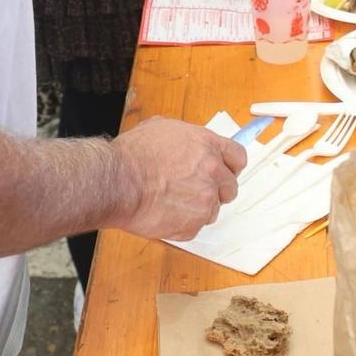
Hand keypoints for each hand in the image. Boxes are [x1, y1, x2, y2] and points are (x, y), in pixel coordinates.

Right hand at [111, 117, 244, 241]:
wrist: (117, 181)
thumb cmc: (132, 155)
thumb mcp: (161, 128)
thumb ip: (185, 137)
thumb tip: (188, 142)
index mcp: (208, 145)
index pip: (238, 157)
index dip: (231, 166)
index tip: (226, 171)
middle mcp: (213, 172)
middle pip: (230, 187)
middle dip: (216, 190)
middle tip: (194, 191)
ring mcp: (205, 200)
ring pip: (212, 210)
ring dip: (197, 208)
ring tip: (171, 202)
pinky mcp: (193, 224)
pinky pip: (195, 227)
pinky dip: (182, 224)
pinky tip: (164, 213)